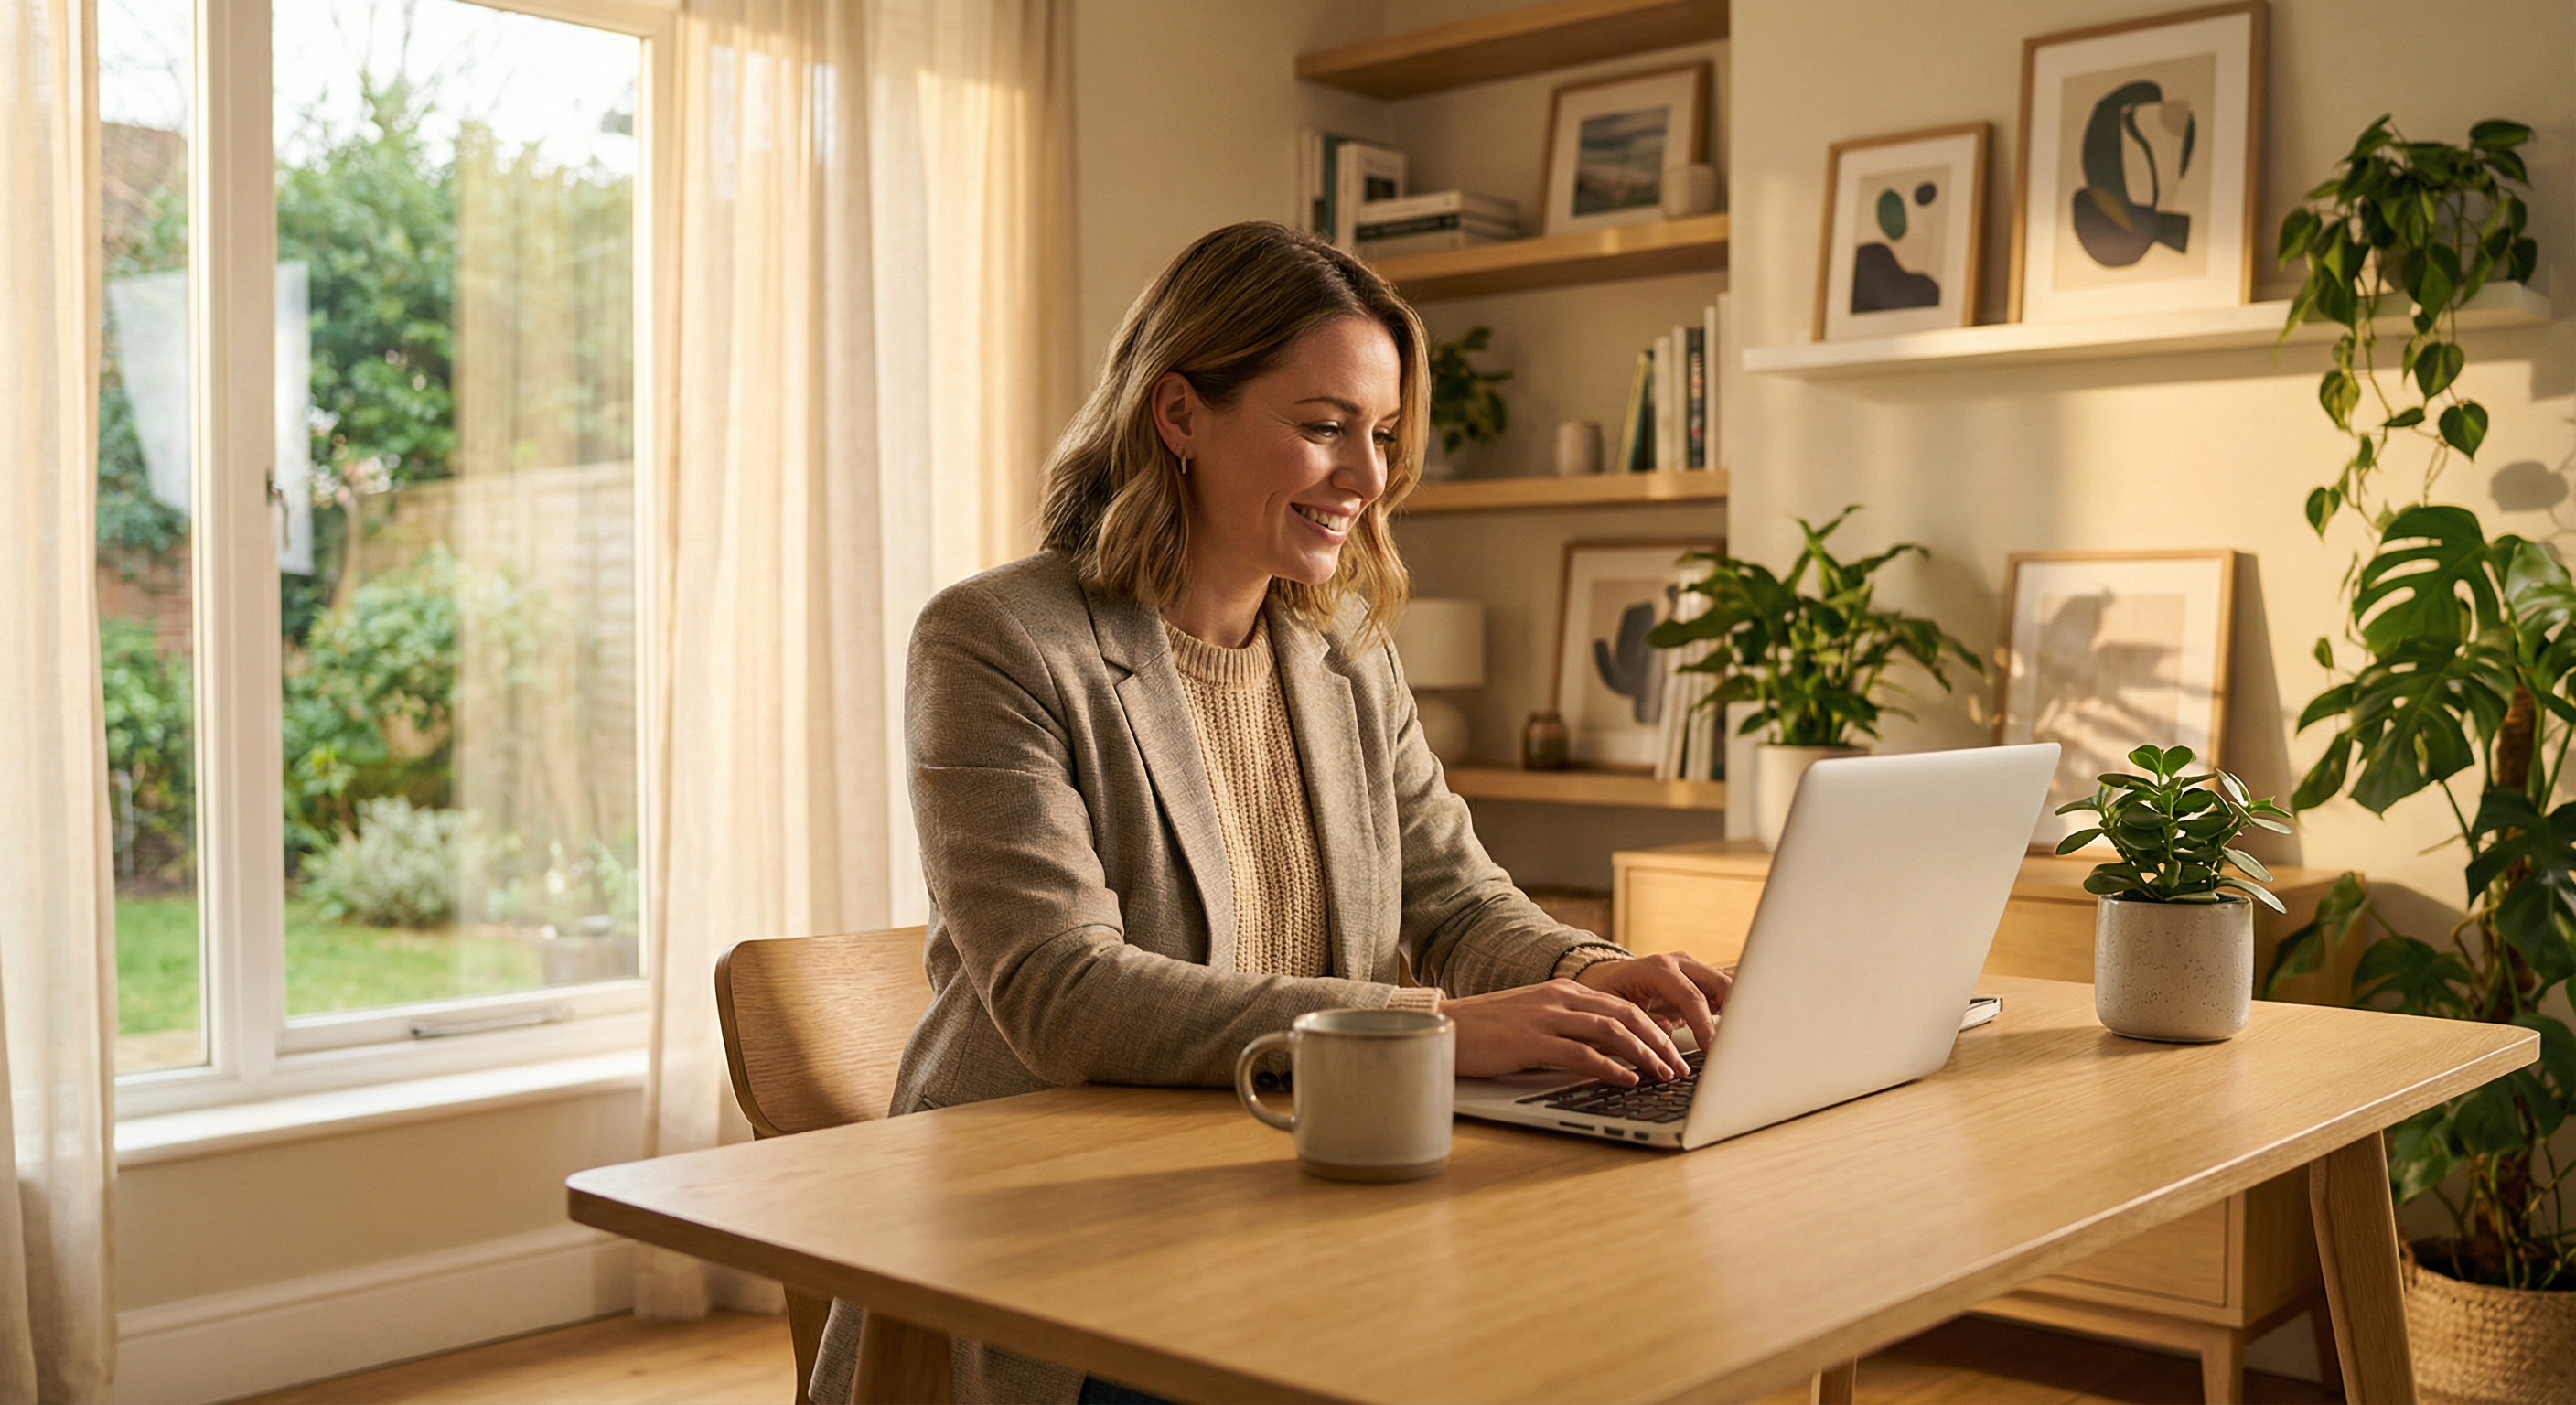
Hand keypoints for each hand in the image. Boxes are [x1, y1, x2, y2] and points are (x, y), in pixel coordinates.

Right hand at [1443, 979, 1688, 1085]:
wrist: (1445, 1026)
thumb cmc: (1487, 1030)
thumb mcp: (1534, 1019)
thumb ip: (1568, 1027)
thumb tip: (1605, 1052)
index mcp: (1563, 991)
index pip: (1622, 1005)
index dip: (1654, 1027)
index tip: (1673, 1050)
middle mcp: (1560, 998)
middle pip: (1626, 1014)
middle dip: (1659, 1041)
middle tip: (1679, 1066)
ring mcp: (1546, 1017)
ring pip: (1611, 1031)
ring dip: (1644, 1054)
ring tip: (1662, 1075)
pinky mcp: (1532, 1041)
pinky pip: (1582, 1053)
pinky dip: (1610, 1067)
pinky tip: (1626, 1080)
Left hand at [1572, 952, 1731, 1057]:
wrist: (1604, 977)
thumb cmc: (1606, 992)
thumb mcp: (1614, 1011)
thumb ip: (1640, 1024)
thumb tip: (1665, 1037)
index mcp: (1656, 969)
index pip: (1690, 996)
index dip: (1703, 1024)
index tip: (1711, 1048)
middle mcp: (1678, 963)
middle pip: (1719, 983)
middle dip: (1732, 1011)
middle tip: (1735, 1042)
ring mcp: (1691, 968)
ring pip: (1726, 984)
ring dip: (1736, 1010)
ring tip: (1739, 1039)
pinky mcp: (1698, 980)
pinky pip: (1722, 992)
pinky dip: (1730, 1009)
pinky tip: (1733, 1030)